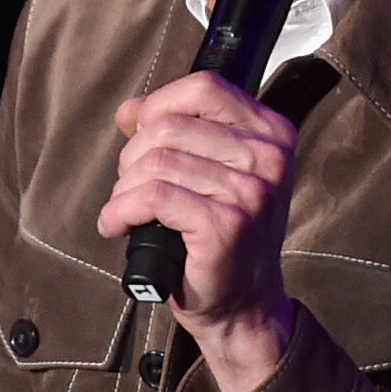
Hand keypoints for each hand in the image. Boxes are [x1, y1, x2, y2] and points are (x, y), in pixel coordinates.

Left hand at [98, 73, 296, 391]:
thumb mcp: (210, 172)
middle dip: (133, 157)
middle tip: (131, 188)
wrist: (244, 304)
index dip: (160, 103)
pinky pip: (152, 197)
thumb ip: (176, 132)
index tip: (138, 131)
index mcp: (272, 134)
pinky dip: (121, 211)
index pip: (205, 87)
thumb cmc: (223, 237)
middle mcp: (268, 159)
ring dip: (124, 189)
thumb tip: (130, 110)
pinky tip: (118, 225)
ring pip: (156, 162)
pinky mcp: (225, 225)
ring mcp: (250, 193)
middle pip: (170, 126)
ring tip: (125, 211)